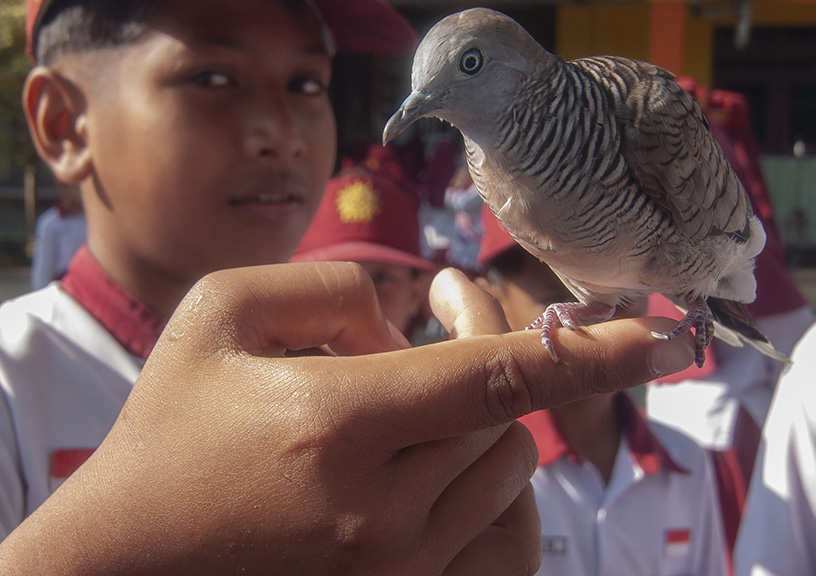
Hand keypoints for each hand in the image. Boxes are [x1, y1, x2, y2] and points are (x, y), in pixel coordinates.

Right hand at [0, 263, 692, 574]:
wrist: (128, 563)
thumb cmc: (169, 429)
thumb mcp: (219, 316)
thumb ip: (327, 285)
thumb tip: (412, 314)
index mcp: (337, 422)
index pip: (497, 378)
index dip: (593, 352)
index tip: (671, 336)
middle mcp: (380, 509)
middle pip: (507, 422)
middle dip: (485, 366)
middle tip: (426, 337)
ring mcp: (397, 570)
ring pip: (507, 475)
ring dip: (479, 428)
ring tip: (400, 415)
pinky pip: (501, 538)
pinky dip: (493, 490)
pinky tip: (446, 464)